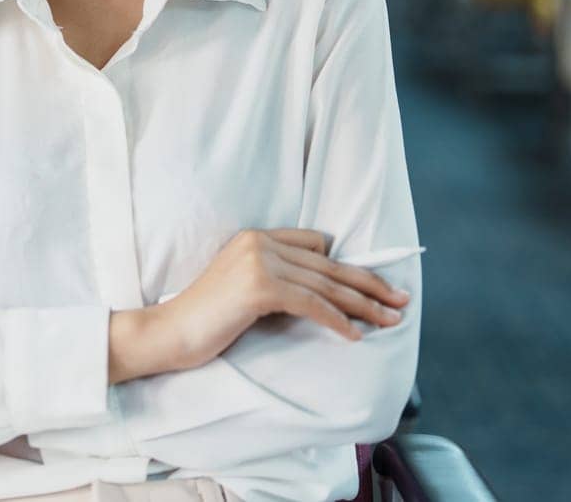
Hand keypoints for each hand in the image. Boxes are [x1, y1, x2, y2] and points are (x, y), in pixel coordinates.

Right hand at [160, 228, 411, 369]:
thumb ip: (275, 278)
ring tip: (389, 320)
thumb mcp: (242, 287)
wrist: (170, 331)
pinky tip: (355, 335)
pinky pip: (312, 304)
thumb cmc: (206, 318)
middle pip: (328, 265)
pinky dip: (337, 320)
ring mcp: (259, 261)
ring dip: (363, 305)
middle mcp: (259, 242)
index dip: (348, 267)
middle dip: (369, 286)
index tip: (375, 287)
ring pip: (326, 285)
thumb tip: (319, 292)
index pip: (315, 245)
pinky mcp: (260, 286)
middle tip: (400, 302)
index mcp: (254, 236)